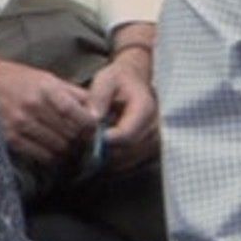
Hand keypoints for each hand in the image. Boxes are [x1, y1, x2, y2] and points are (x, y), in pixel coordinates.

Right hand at [0, 51, 95, 165]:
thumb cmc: (16, 78)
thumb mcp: (45, 77)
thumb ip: (71, 92)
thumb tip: (96, 109)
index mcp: (46, 88)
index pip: (76, 113)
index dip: (90, 126)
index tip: (94, 130)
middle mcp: (34, 106)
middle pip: (70, 133)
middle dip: (80, 139)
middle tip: (83, 141)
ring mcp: (20, 123)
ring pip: (58, 147)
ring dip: (66, 150)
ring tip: (67, 146)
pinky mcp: (10, 138)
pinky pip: (40, 155)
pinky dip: (50, 156)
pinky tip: (50, 150)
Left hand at [89, 45, 158, 171]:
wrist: (135, 81)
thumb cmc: (119, 80)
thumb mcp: (106, 79)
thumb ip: (99, 96)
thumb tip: (94, 117)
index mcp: (145, 108)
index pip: (127, 133)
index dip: (107, 139)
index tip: (91, 137)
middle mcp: (154, 127)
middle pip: (128, 150)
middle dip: (105, 149)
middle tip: (86, 141)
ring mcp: (154, 139)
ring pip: (129, 159)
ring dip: (109, 156)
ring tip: (92, 143)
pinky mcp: (149, 148)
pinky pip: (131, 161)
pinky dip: (115, 160)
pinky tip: (102, 149)